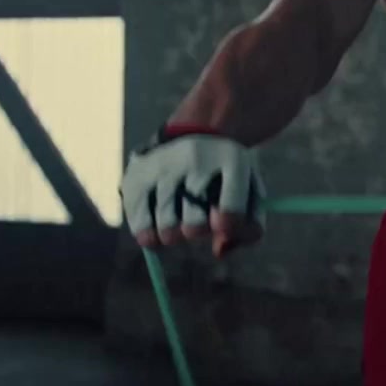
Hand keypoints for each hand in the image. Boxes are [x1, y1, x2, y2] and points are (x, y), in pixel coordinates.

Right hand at [121, 125, 267, 257]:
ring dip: (174, 236)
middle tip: (198, 224)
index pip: (232, 206)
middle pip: (196, 224)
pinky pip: (141, 226)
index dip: (230, 226)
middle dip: (198, 231)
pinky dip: (149, 236)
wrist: (191, 134)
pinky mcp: (136, 178)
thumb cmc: (225, 176)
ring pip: (167, 228)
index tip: (223, 227)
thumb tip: (219, 251)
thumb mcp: (249, 191)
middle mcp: (195, 159)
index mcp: (231, 160)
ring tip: (177, 222)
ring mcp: (162, 167)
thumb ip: (249, 226)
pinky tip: (157, 227)